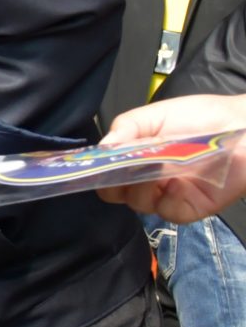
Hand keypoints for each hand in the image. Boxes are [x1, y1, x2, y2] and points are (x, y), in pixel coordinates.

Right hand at [99, 94, 245, 222]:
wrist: (242, 128)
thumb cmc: (202, 118)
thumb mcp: (157, 114)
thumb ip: (126, 127)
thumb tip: (101, 148)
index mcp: (136, 159)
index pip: (105, 175)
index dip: (96, 174)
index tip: (95, 167)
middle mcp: (148, 179)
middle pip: (116, 194)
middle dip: (114, 183)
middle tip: (124, 169)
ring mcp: (168, 195)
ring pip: (139, 204)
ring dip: (141, 188)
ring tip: (157, 169)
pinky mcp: (191, 207)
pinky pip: (169, 212)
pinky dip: (170, 200)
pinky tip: (179, 183)